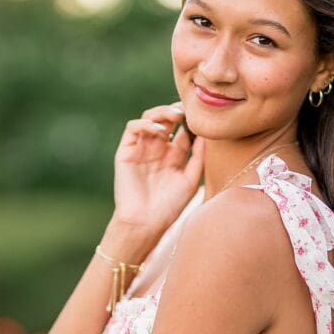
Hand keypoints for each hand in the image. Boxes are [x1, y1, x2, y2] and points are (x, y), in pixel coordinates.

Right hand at [112, 101, 205, 236]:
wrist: (145, 222)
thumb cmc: (169, 206)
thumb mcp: (190, 180)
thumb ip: (198, 157)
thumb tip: (207, 135)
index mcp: (173, 156)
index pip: (183, 131)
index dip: (192, 123)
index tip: (202, 119)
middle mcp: (157, 150)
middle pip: (166, 120)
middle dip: (176, 112)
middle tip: (187, 111)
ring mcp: (141, 149)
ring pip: (149, 119)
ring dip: (161, 113)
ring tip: (175, 116)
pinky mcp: (126, 152)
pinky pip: (132, 129)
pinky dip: (144, 124)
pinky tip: (159, 131)